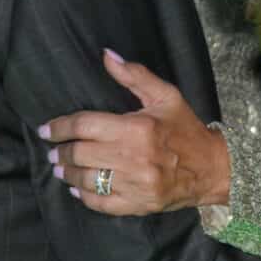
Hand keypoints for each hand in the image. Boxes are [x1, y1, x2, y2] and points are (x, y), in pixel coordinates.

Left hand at [38, 49, 232, 216]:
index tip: (47, 130)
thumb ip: (135, 76)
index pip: (85, 125)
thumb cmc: (186, 129)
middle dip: (61, 152)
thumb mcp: (166, 97)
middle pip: (81, 154)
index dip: (60, 127)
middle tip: (53, 151)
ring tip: (60, 169)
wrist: (213, 168)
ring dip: (68, 174)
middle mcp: (133, 157)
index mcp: (137, 128)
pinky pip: (102, 203)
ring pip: (87, 180)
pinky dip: (85, 197)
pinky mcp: (138, 205)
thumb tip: (106, 55)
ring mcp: (135, 185)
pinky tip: (77, 189)